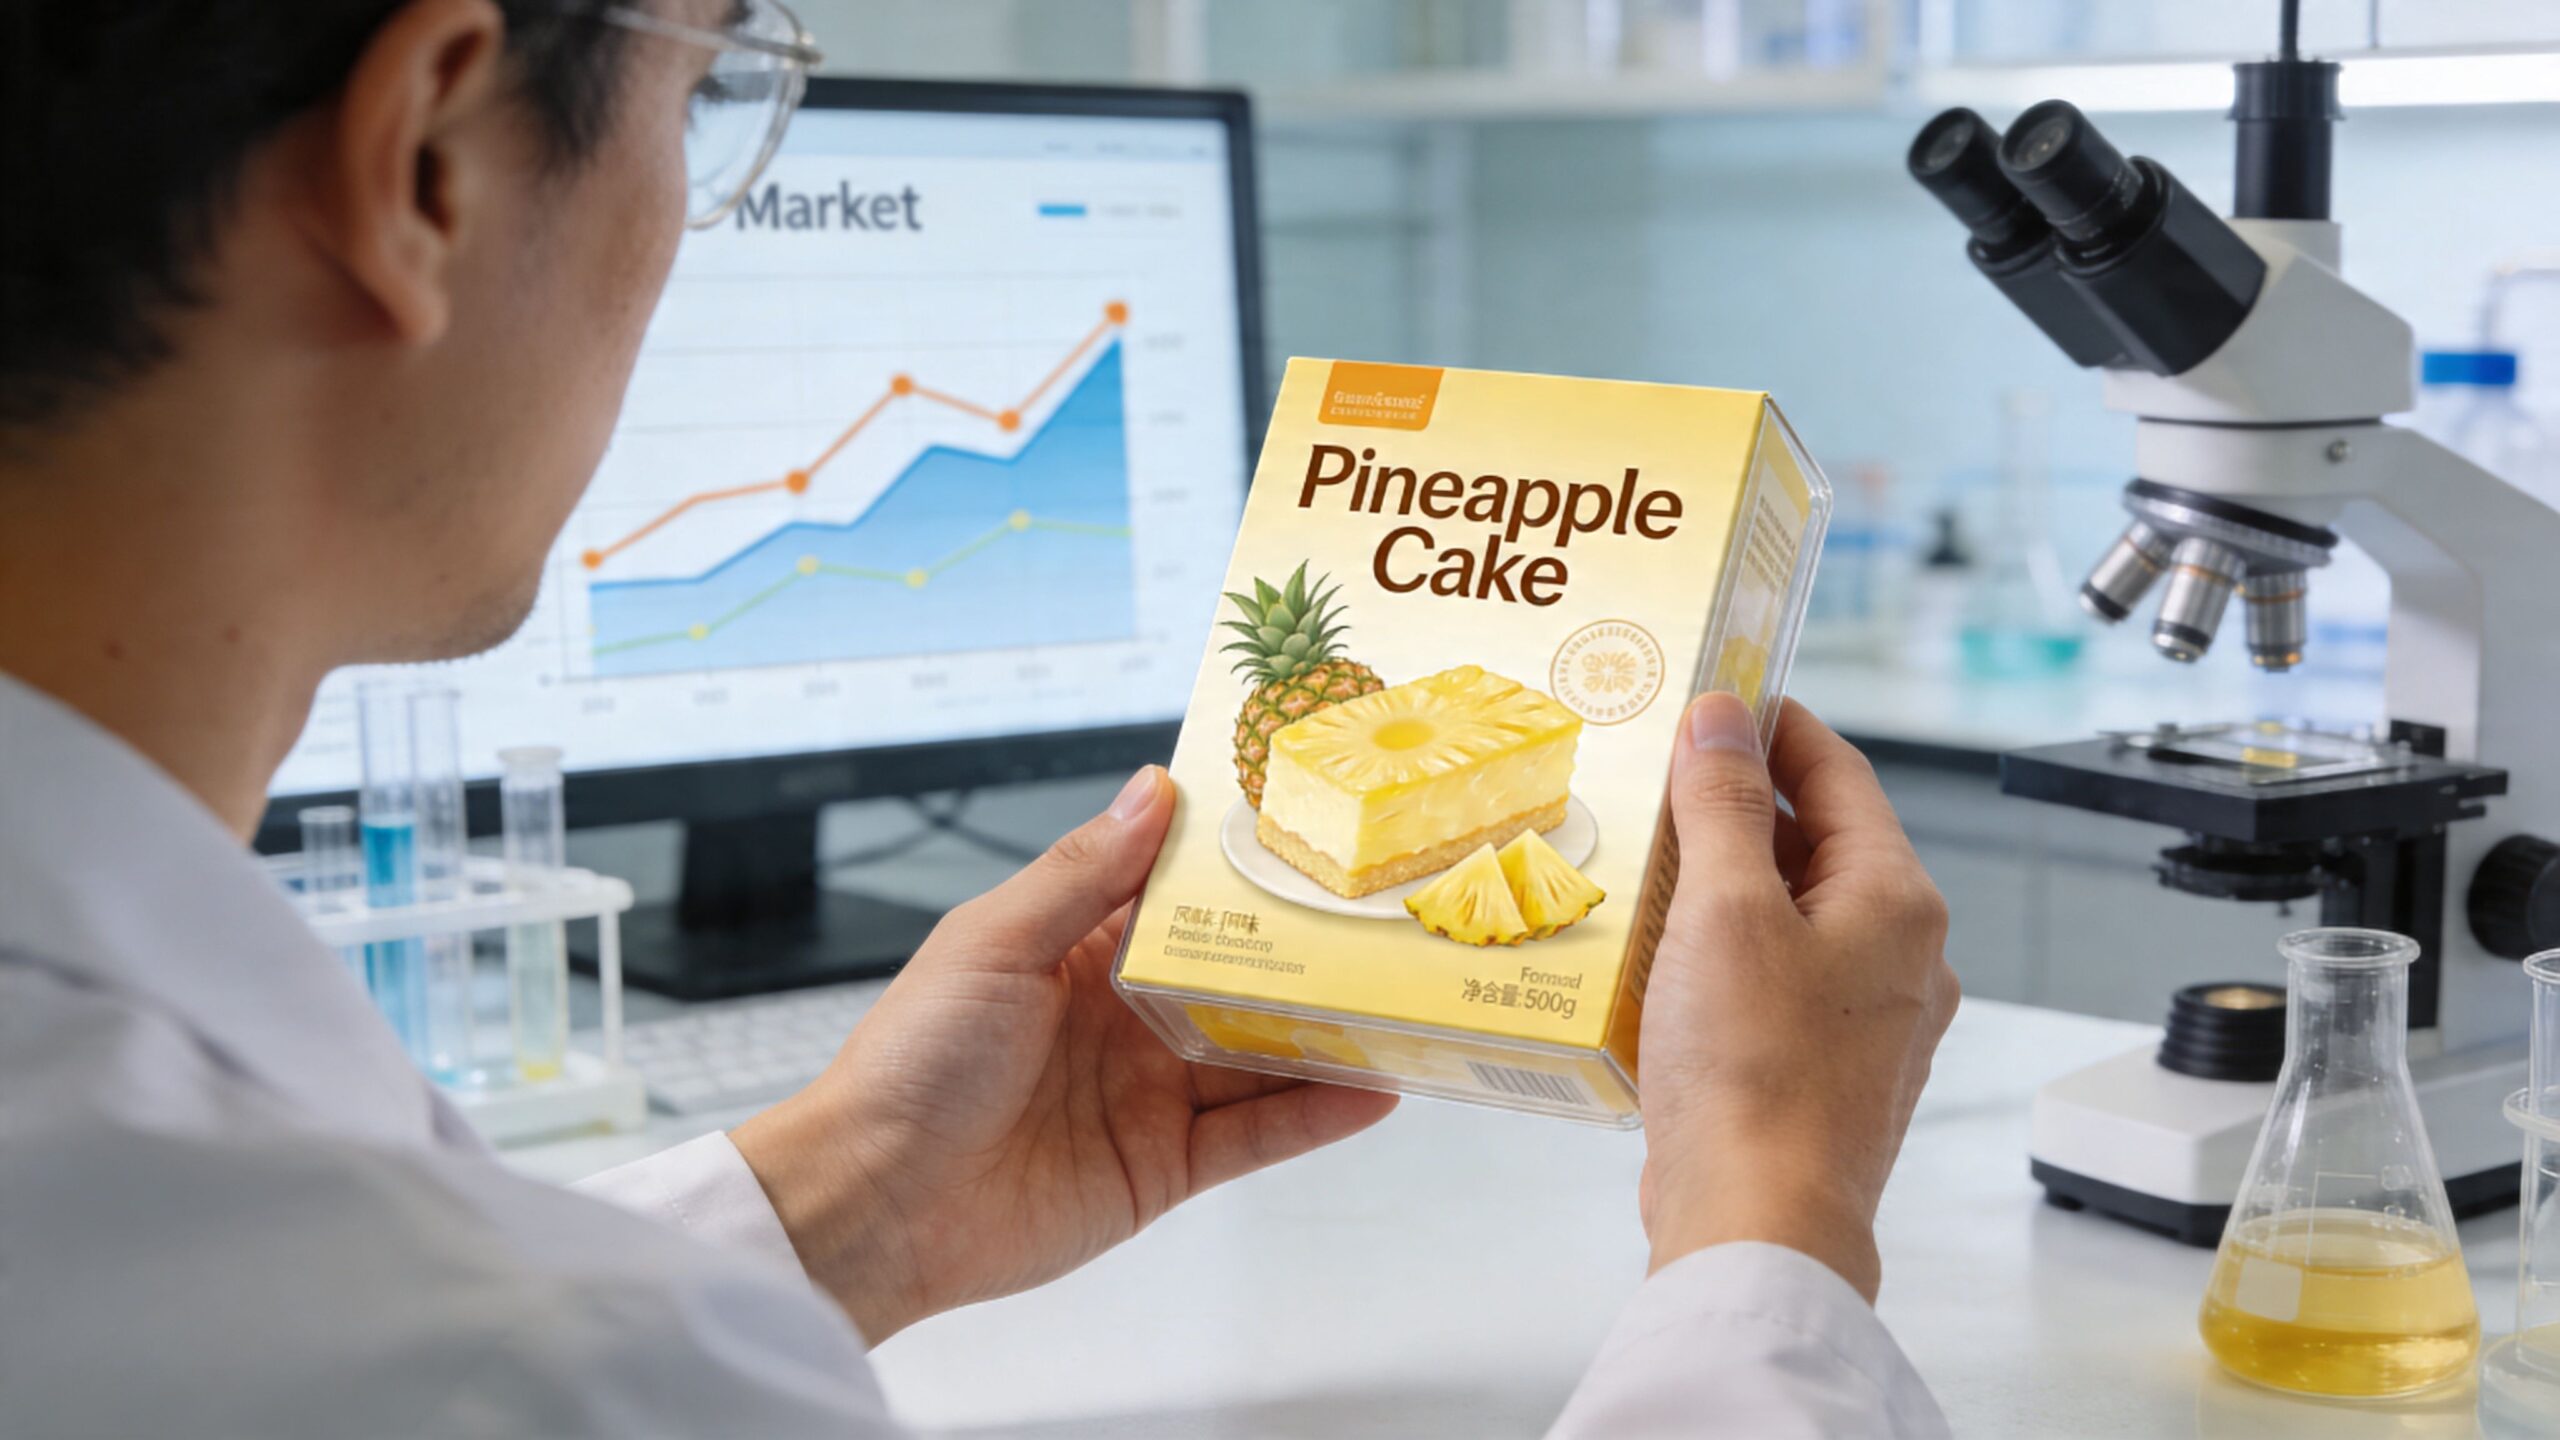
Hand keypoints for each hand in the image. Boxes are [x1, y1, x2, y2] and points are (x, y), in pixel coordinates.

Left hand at [730, 768, 1397, 1341]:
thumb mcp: (993, 943)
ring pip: (1261, 1052)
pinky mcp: (1164, 1167)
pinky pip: (1255, 1134)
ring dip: (1328, 1031)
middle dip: (1307, 949)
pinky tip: (1372, 1089)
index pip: (1177, 894)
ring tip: (1405, 1001)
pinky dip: (1314, 1112)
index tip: (1315, 827)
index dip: (1239, 865)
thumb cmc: (911, 1064)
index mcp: (1074, 949)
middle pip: (1237, 974)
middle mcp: (1121, 1016)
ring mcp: (1148, 1093)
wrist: (876, 1205)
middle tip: (1389, 916)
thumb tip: (1152, 791)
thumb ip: (1080, 873)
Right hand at [1636, 695, 1957, 1301]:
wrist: (1761, 1225)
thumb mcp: (1725, 909)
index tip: (1720, 696)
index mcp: (1896, 901)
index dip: (1777, 725)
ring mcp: (1868, 1020)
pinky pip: (1774, 983)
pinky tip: (1660, 962)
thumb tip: (1724, 718)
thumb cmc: (1755, 1075)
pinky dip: (1722, 955)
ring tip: (1644, 865)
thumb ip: (1725, 804)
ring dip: (1723, 885)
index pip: (1842, 773)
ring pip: (1793, 917)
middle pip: (1819, 845)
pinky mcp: (1824, 1071)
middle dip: (1739, 808)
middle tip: (1659, 778)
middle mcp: (1902, 956)